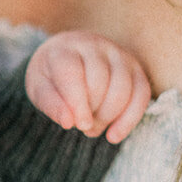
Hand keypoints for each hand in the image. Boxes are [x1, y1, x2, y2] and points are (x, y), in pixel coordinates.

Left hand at [25, 30, 151, 141]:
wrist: (69, 57)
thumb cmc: (51, 76)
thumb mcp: (39, 89)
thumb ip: (51, 104)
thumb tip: (68, 122)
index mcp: (64, 49)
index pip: (73, 73)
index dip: (77, 102)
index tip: (79, 125)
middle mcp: (94, 46)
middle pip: (100, 82)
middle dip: (92, 112)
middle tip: (82, 127)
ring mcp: (118, 54)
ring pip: (123, 88)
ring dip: (109, 116)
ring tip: (92, 129)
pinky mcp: (135, 67)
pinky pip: (142, 93)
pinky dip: (129, 119)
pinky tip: (114, 136)